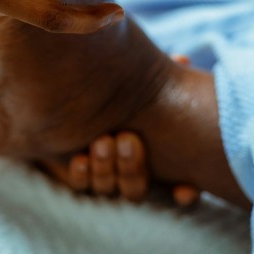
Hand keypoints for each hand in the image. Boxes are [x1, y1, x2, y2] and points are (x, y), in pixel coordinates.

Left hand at [42, 58, 200, 205]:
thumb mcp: (140, 74)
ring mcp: (102, 173)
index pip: (180, 188)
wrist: (68, 86)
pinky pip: (78, 183)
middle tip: (127, 139)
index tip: (183, 190)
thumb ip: (162, 72)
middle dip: (132, 167)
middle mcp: (129, 171)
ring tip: (102, 142)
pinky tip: (79, 159)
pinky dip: (81, 174)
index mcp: (157, 155)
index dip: (185, 194)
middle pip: (136, 189)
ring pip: (107, 188)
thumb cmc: (117, 78)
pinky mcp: (75, 169)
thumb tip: (181, 59)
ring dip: (106, 169)